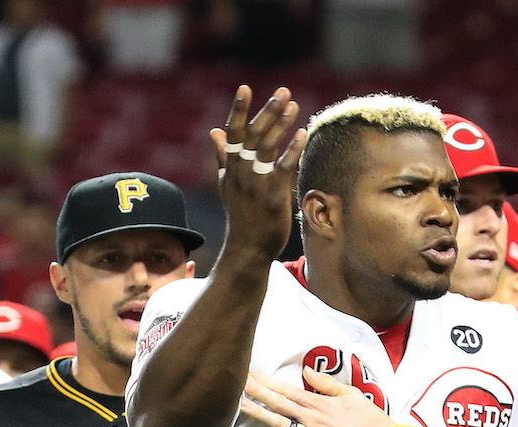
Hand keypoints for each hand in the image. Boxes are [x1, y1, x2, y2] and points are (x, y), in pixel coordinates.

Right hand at [210, 85, 306, 261]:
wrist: (248, 247)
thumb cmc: (241, 215)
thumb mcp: (228, 185)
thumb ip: (223, 157)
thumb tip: (214, 132)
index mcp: (230, 167)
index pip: (232, 132)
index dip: (238, 109)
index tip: (245, 88)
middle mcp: (240, 172)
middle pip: (253, 134)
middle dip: (268, 110)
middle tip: (283, 91)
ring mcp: (256, 182)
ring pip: (267, 146)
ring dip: (281, 123)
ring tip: (293, 105)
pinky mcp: (272, 194)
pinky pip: (283, 166)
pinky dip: (293, 148)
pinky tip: (303, 133)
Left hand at [241, 367, 393, 426]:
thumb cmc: (372, 420)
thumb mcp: (352, 395)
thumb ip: (326, 383)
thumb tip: (306, 372)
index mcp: (321, 404)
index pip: (289, 390)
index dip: (268, 381)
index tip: (252, 374)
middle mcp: (313, 420)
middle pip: (280, 403)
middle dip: (258, 391)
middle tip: (238, 382)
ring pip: (281, 426)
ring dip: (260, 416)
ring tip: (240, 407)